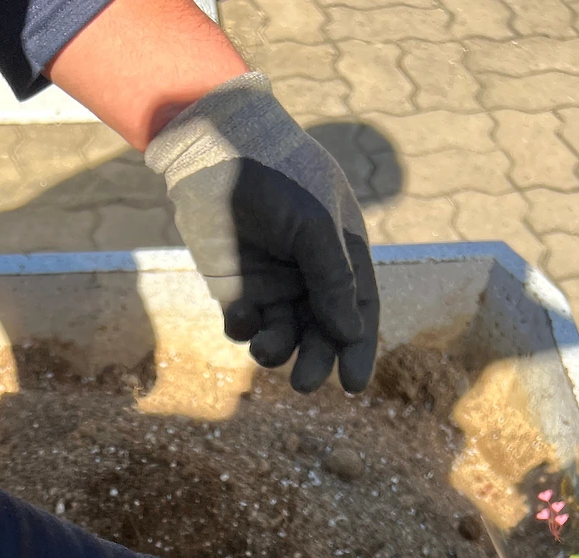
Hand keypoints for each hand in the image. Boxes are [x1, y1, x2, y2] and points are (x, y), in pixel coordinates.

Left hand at [146, 73, 378, 393]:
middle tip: (303, 383)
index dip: (357, 348)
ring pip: (282, 333)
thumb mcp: (315, 226)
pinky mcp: (235, 288)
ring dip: (277, 349)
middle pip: (320, 331)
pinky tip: (241, 318)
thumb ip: (332, 279)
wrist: (219, 151)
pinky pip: (243, 324)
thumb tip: (351, 334)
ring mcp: (272, 283)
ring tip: (267, 350)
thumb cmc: (280, 179)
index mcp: (342, 254)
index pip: (359, 309)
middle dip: (313, 359)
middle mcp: (310, 274)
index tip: (352, 385)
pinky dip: (243, 329)